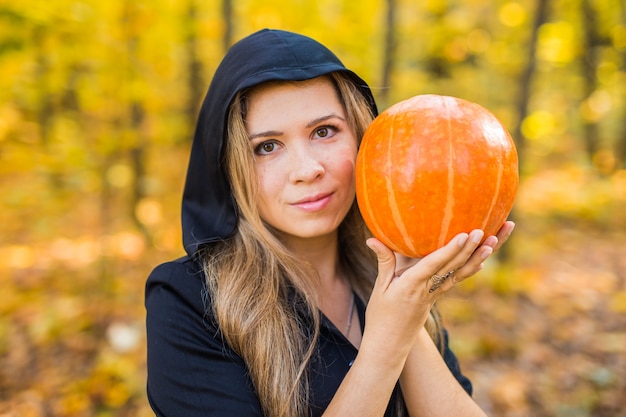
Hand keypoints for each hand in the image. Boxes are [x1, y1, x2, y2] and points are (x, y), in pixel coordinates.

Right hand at [362, 230, 485, 355]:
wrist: (391, 344)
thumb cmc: (381, 316)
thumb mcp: (379, 288)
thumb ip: (383, 261)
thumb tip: (371, 238)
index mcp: (411, 285)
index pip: (433, 265)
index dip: (449, 250)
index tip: (463, 235)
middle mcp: (428, 290)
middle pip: (452, 267)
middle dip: (469, 248)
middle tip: (484, 231)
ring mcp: (435, 295)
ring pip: (459, 273)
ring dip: (477, 257)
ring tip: (492, 242)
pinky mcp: (436, 298)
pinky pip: (455, 281)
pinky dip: (469, 271)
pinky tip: (482, 262)